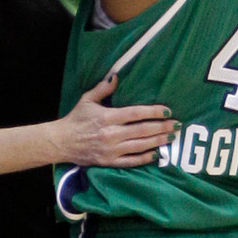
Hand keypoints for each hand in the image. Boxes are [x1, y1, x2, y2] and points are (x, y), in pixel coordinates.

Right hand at [56, 73, 179, 167]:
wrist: (61, 142)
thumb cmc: (75, 119)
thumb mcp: (87, 100)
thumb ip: (103, 88)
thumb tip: (116, 76)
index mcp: (107, 117)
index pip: (136, 113)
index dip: (154, 112)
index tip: (167, 110)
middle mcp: (111, 134)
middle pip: (142, 130)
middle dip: (162, 127)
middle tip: (177, 124)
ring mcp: (110, 150)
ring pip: (140, 146)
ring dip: (158, 141)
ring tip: (172, 137)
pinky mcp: (108, 162)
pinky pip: (131, 161)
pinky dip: (145, 158)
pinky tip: (157, 154)